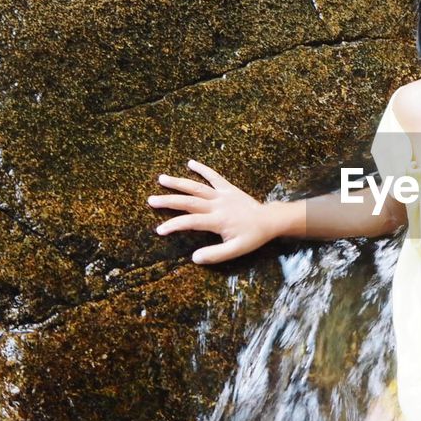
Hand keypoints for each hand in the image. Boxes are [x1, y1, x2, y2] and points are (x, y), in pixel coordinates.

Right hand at [148, 159, 271, 263]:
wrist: (269, 220)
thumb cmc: (252, 236)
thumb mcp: (236, 250)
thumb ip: (215, 254)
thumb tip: (195, 258)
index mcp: (218, 220)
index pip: (191, 222)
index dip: (174, 225)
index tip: (159, 230)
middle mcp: (217, 205)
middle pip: (189, 201)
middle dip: (169, 200)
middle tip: (151, 199)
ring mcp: (222, 195)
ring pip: (197, 187)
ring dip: (179, 182)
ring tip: (161, 178)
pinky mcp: (228, 188)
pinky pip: (214, 176)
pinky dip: (203, 169)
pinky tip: (190, 162)